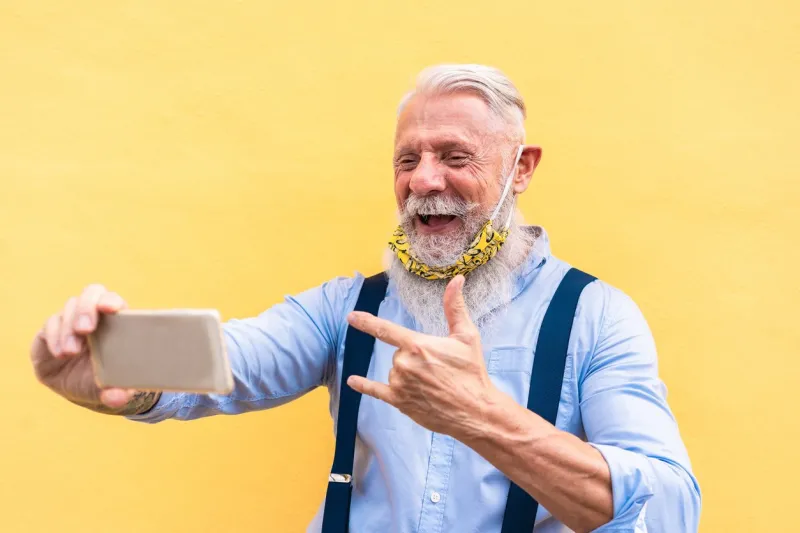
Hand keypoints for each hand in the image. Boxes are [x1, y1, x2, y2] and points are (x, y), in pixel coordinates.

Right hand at [30, 284, 158, 414]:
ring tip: (71, 352)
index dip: (110, 300)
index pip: (112, 300)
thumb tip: (120, 398)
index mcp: (115, 322)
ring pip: (68, 310)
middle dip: (86, 309)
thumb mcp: (114, 388)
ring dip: (68, 329)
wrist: (82, 389)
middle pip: (90, 295)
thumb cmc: (106, 380)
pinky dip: (54, 337)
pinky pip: (49, 326)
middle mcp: (93, 316)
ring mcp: (70, 322)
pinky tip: (60, 353)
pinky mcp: (49, 333)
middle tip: (85, 329)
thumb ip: (120, 392)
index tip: (110, 309)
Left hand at [346, 275, 495, 436]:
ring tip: (433, 384)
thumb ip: (455, 307)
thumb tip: (457, 280)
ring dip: (407, 374)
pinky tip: (353, 381)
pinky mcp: (399, 402)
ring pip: (394, 371)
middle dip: (414, 357)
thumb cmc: (471, 372)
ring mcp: (399, 384)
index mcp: (417, 345)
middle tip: (438, 369)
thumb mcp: (467, 336)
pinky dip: (364, 386)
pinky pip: (376, 391)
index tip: (351, 316)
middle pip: (398, 353)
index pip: (385, 330)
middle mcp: (404, 363)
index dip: (366, 322)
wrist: (474, 410)